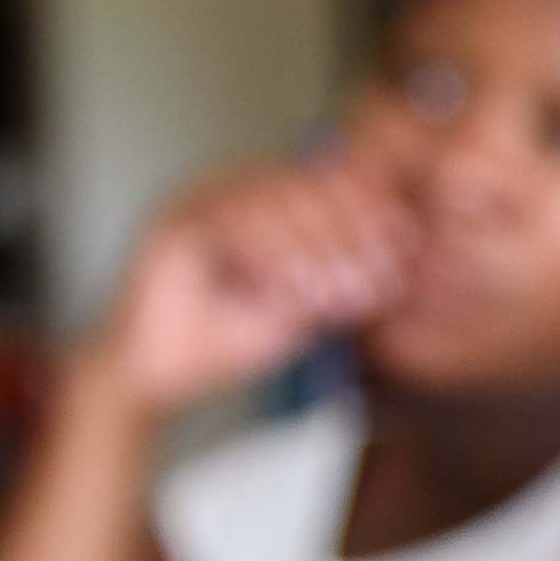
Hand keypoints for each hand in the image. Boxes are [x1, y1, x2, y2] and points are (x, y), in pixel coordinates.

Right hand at [89, 161, 418, 416]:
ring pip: (269, 197)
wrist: (154, 378)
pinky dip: (267, 254)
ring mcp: (198, 199)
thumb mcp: (299, 310)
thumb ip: (338, 284)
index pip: (324, 184)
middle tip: (375, 269)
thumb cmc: (224, 342)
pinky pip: (230, 221)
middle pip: (302, 182)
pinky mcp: (171, 224)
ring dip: (310, 244)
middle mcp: (230, 189)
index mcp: (262, 200)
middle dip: (346, 226)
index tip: (404, 245)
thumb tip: (393, 267)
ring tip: (331, 289)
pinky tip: (289, 289)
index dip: (367, 210)